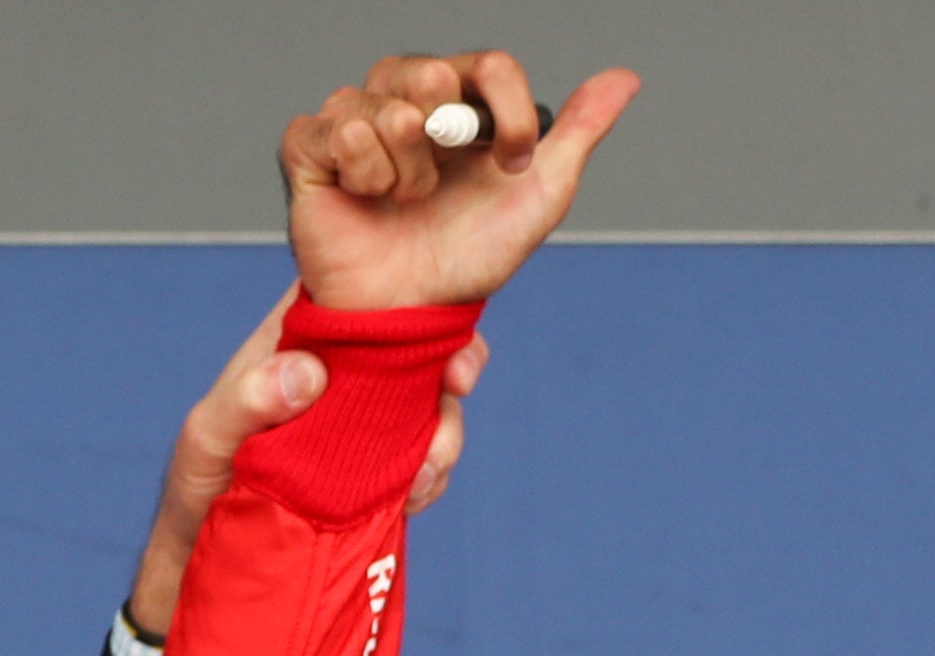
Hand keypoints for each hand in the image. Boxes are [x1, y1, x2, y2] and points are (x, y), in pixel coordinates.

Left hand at [122, 301, 490, 640]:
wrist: (204, 561)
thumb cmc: (196, 486)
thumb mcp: (206, 438)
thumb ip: (246, 400)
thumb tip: (309, 373)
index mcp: (297, 341)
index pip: (361, 297)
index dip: (410, 302)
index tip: (437, 332)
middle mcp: (337, 374)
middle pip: (413, 347)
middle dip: (450, 364)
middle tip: (458, 387)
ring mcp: (361, 422)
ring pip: (428, 406)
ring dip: (443, 434)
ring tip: (422, 476)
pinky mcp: (375, 469)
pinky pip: (421, 460)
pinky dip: (430, 478)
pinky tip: (411, 500)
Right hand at [280, 51, 638, 314]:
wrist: (413, 313)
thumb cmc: (467, 256)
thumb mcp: (539, 194)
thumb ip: (578, 132)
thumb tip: (624, 79)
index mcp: (457, 98)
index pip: (490, 64)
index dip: (508, 114)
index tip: (510, 165)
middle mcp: (403, 95)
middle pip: (432, 73)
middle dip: (449, 144)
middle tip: (441, 187)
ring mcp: (353, 117)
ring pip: (389, 110)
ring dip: (408, 172)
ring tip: (403, 201)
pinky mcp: (309, 146)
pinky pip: (342, 132)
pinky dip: (366, 175)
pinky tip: (366, 197)